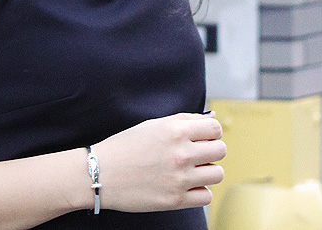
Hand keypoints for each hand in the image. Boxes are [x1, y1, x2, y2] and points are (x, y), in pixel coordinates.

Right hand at [90, 112, 225, 212]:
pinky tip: (185, 185)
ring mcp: (179, 179)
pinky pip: (206, 196)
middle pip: (221, 150)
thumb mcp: (152, 125)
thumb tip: (211, 120)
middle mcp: (180, 154)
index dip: (211, 133)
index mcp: (175, 131)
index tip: (202, 138)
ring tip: (190, 170)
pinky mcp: (175, 200)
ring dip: (207, 171)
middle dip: (211, 151)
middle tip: (196, 154)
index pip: (215, 129)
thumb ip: (184, 120)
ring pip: (217, 174)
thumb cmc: (125, 146)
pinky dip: (199, 191)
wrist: (100, 174)